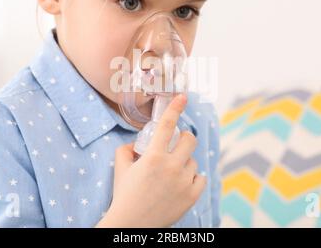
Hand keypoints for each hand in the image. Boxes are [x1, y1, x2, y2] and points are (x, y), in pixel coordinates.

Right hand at [97, 94, 205, 227]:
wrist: (132, 225)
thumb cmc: (124, 196)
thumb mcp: (120, 169)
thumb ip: (126, 150)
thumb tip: (136, 143)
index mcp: (153, 157)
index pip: (167, 125)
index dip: (175, 108)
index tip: (182, 96)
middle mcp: (171, 167)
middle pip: (189, 140)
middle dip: (183, 138)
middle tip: (176, 144)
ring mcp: (183, 182)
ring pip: (193, 161)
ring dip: (184, 162)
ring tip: (172, 173)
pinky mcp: (192, 196)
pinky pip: (200, 178)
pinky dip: (192, 178)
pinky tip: (182, 183)